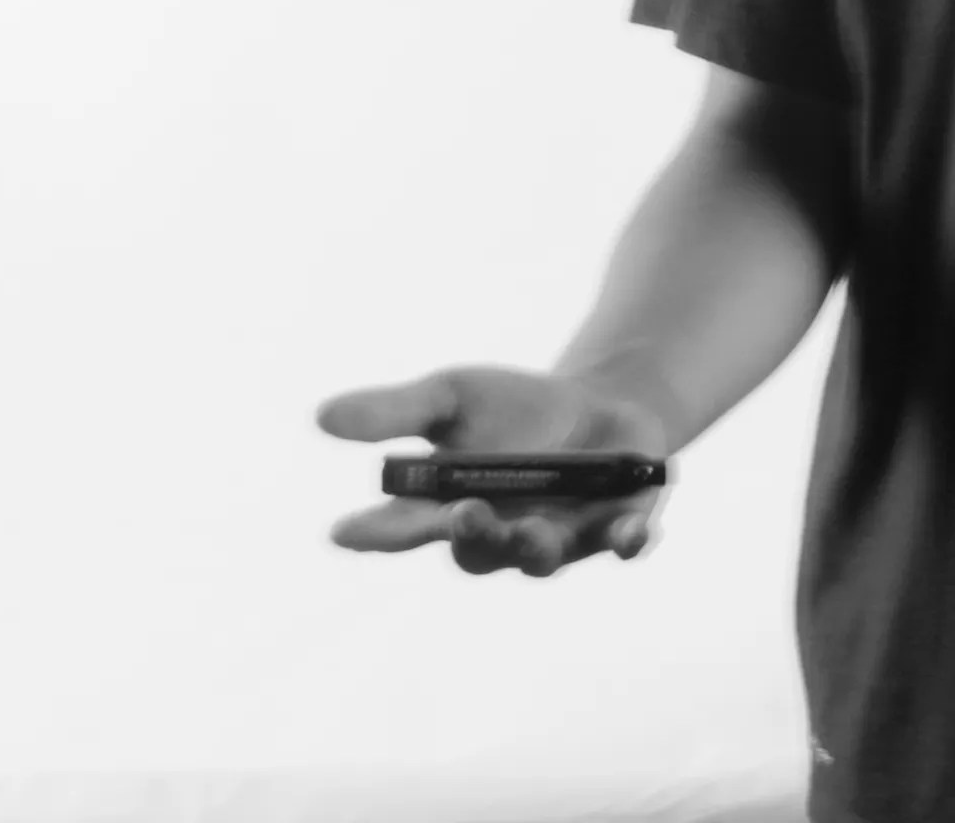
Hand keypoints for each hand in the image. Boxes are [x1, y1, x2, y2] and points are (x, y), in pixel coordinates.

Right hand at [317, 364, 675, 576]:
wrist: (599, 403)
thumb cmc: (512, 408)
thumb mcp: (453, 396)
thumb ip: (397, 412)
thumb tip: (321, 417)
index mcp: (445, 510)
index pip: (398, 531)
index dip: (372, 535)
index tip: (344, 530)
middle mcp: (497, 537)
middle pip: (475, 550)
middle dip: (470, 535)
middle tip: (461, 513)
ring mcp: (559, 540)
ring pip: (542, 557)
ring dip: (536, 547)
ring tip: (532, 532)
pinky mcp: (616, 530)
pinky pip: (621, 545)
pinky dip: (626, 542)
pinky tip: (634, 535)